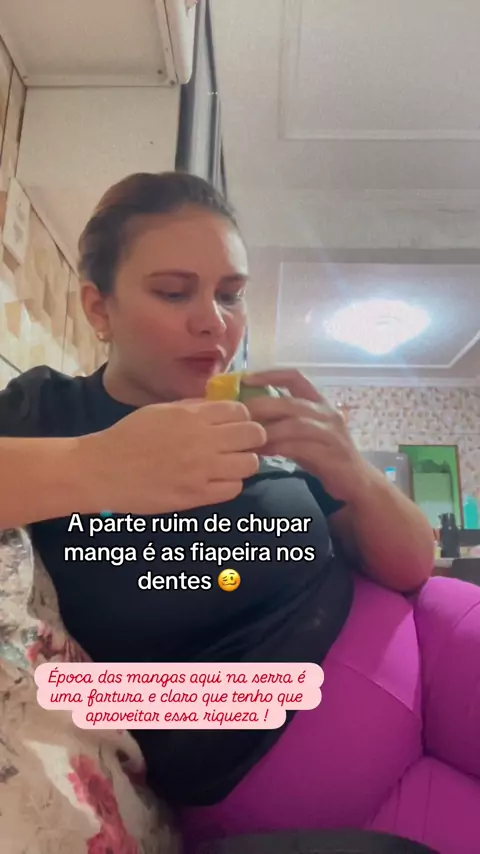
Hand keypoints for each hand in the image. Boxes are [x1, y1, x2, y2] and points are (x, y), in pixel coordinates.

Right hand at [78, 400, 266, 514]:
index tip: (235, 424)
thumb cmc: (129, 436)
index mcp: (193, 416)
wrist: (102, 470)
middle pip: (254, 435)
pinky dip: (231, 484)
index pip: (241, 411)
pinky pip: (234, 488)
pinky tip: (217, 481)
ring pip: (250, 464)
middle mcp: (204, 441)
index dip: (242, 417)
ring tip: (229, 464)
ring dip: (244, 462)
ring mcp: (202, 470)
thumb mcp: (160, 411)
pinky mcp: (197, 495)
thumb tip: (221, 406)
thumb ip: (193, 408)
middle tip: (240, 445)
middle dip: (251, 438)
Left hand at [242, 369, 369, 503]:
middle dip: (261, 406)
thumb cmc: (325, 456)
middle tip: (238, 416)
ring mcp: (331, 433)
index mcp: (320, 402)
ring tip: (248, 438)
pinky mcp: (331, 454)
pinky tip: (263, 453)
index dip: (270, 374)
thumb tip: (247, 417)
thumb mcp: (303, 434)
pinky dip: (279, 448)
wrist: (357, 481)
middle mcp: (327, 413)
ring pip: (295, 424)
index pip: (295, 377)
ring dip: (268, 430)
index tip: (246, 378)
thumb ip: (281, 423)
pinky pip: (300, 447)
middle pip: (290, 402)